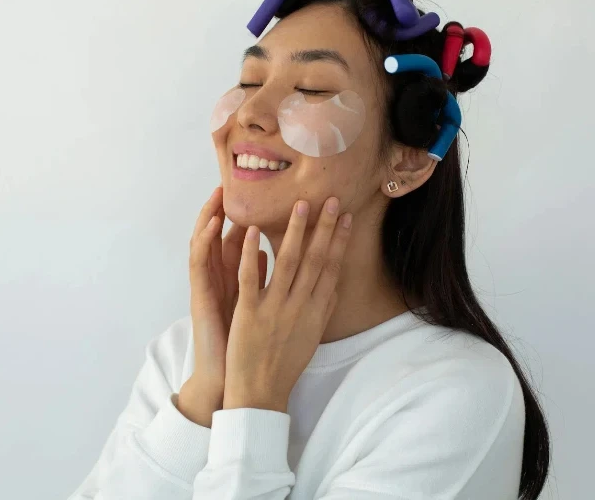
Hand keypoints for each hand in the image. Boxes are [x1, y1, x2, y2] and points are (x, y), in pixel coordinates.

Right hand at [183, 186, 266, 422]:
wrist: (230, 379)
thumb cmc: (243, 344)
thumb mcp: (255, 305)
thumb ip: (256, 278)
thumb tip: (265, 253)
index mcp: (233, 281)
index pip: (238, 241)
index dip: (246, 217)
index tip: (254, 194)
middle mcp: (218, 281)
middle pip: (219, 238)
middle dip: (223, 211)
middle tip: (228, 184)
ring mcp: (207, 288)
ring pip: (205, 246)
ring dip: (210, 219)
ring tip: (217, 195)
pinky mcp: (201, 298)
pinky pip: (200, 267)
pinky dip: (205, 243)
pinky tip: (213, 226)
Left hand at [223, 197, 352, 412]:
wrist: (260, 394)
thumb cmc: (285, 365)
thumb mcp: (312, 337)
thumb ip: (323, 309)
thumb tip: (335, 283)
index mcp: (315, 312)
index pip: (331, 269)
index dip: (339, 241)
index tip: (346, 216)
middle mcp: (299, 307)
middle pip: (314, 261)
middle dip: (323, 228)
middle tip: (330, 199)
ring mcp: (274, 310)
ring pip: (286, 264)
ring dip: (294, 233)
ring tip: (300, 206)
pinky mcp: (248, 315)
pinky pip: (249, 279)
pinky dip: (250, 255)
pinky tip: (251, 231)